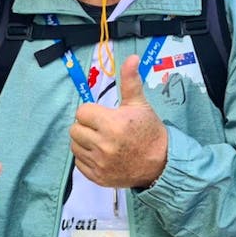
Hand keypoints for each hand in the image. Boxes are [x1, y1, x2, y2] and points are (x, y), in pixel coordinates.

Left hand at [69, 55, 167, 188]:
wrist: (160, 163)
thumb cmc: (149, 131)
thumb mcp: (139, 104)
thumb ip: (130, 81)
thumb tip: (132, 58)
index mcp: (112, 124)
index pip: (82, 112)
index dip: (91, 112)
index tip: (103, 115)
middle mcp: (103, 145)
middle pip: (75, 129)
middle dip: (86, 126)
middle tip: (101, 128)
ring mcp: (100, 163)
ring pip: (75, 146)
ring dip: (84, 142)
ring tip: (100, 140)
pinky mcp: (98, 178)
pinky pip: (79, 164)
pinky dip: (87, 158)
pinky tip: (101, 154)